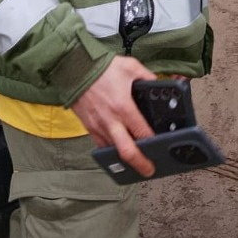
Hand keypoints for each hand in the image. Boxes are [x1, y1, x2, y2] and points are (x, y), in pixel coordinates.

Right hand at [72, 56, 156, 177]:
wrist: (74, 67)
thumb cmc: (102, 67)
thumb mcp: (131, 67)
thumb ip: (148, 77)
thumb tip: (159, 84)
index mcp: (124, 106)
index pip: (143, 132)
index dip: (154, 143)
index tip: (163, 148)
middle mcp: (111, 120)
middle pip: (127, 151)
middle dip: (140, 164)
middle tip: (149, 170)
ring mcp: (98, 126)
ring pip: (113, 151)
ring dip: (125, 159)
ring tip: (136, 162)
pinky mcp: (89, 127)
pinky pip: (101, 145)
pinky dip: (110, 150)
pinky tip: (118, 150)